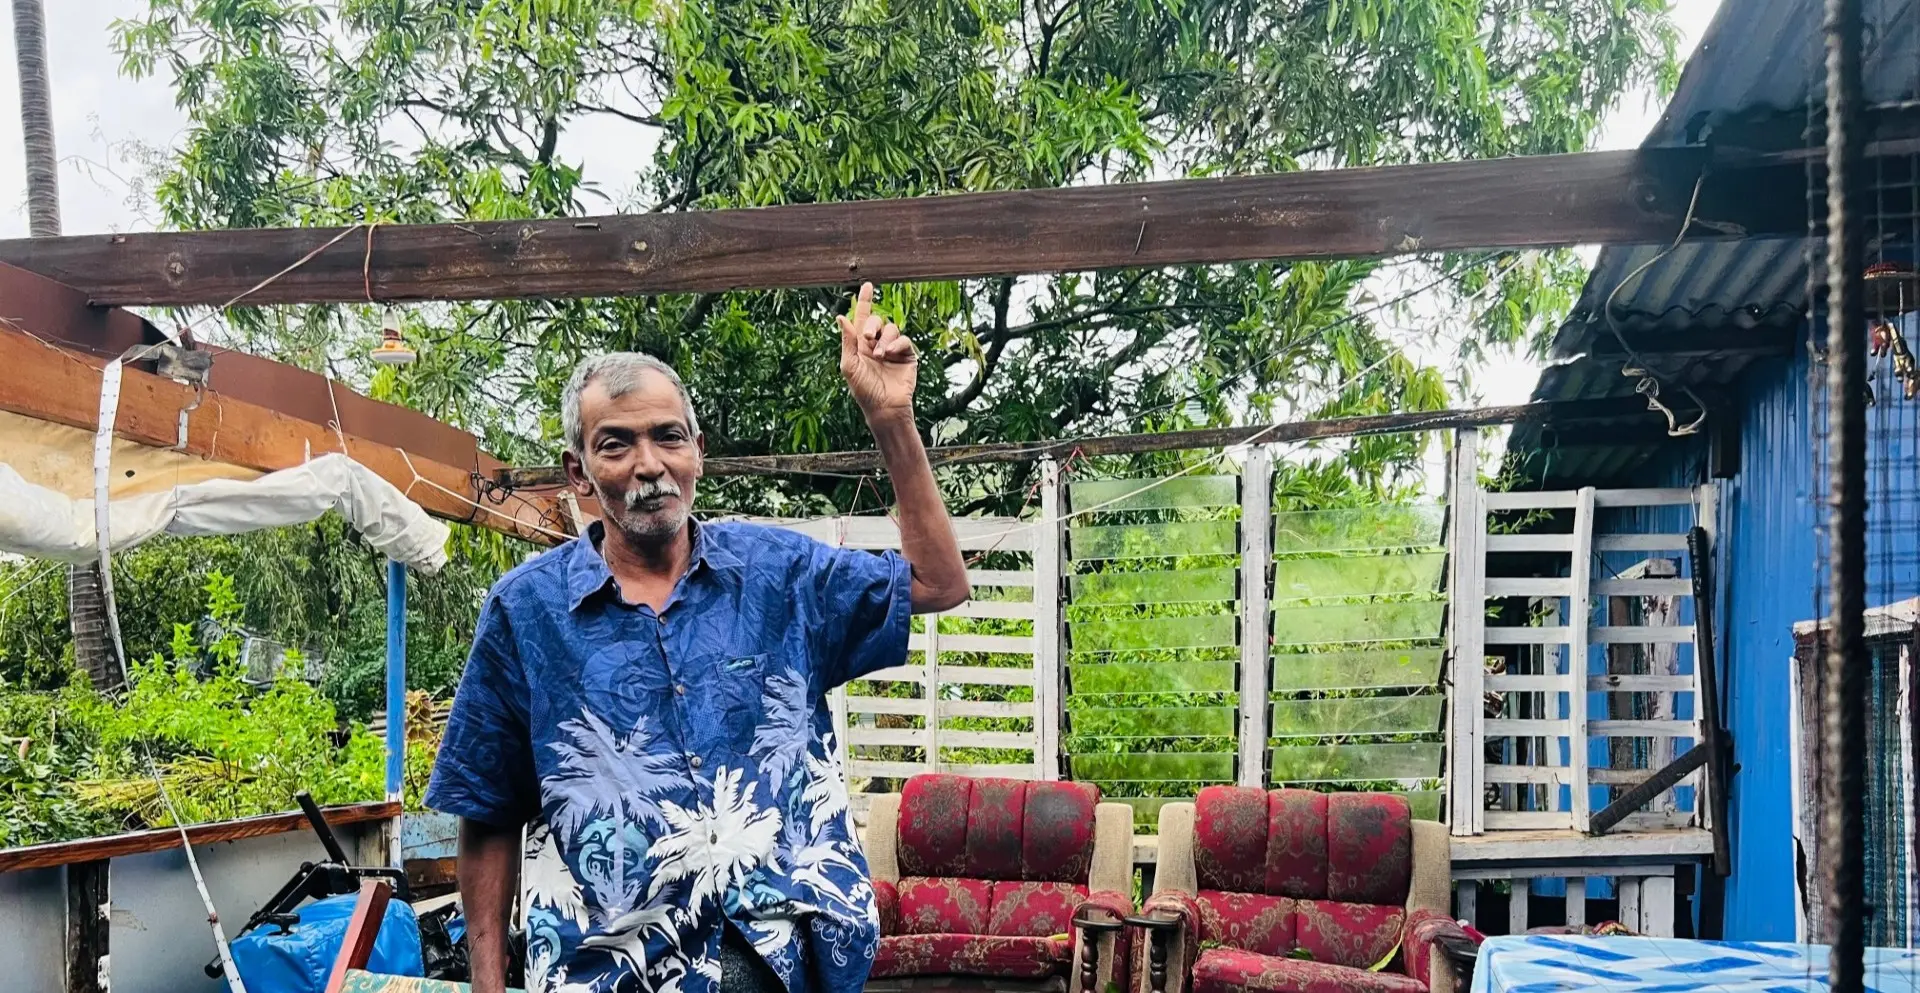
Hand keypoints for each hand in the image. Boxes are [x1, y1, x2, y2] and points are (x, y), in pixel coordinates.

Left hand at [838, 282, 916, 419]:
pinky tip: (890, 354)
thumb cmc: (863, 390)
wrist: (884, 407)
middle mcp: (876, 343)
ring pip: (891, 328)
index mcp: (860, 344)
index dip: (865, 300)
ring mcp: (892, 349)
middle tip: (867, 336)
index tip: (867, 285)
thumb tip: (840, 316)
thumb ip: (847, 340)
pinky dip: (896, 344)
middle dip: (872, 323)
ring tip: (879, 355)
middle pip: (877, 320)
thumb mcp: (849, 365)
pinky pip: (904, 340)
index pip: (862, 317)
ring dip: (883, 339)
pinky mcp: (907, 355)